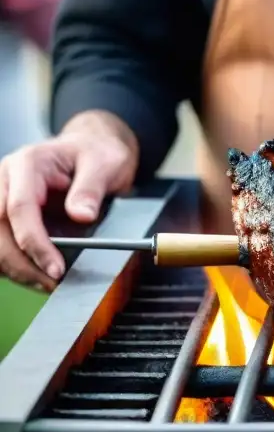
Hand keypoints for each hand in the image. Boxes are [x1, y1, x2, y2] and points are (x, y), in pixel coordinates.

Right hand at [0, 112, 138, 290]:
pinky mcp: (4, 215)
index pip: (19, 208)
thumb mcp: (105, 163)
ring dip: (14, 268)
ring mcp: (1, 198)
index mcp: (28, 163)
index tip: (55, 267)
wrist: (91, 147)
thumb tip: (81, 216)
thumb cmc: (96, 152)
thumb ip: (91, 188)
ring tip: (46, 284)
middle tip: (52, 283)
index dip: (34, 242)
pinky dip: (12, 264)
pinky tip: (35, 275)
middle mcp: (6, 180)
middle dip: (21, 263)